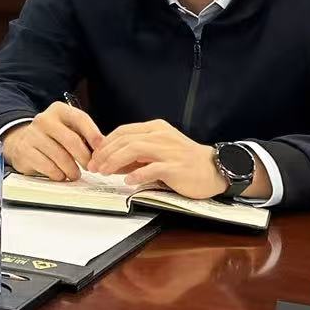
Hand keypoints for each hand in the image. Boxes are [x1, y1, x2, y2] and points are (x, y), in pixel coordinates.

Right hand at [1, 103, 105, 180]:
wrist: (22, 140)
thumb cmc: (53, 137)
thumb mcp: (69, 128)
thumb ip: (86, 135)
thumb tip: (105, 150)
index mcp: (59, 110)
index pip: (80, 119)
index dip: (93, 135)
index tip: (101, 149)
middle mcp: (44, 119)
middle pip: (72, 140)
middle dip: (85, 158)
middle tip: (91, 167)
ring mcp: (32, 134)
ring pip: (61, 157)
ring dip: (72, 170)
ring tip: (75, 173)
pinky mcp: (25, 151)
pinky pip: (48, 167)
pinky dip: (58, 174)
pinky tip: (60, 174)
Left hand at [89, 119, 226, 199]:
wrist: (215, 169)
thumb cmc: (185, 161)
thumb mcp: (159, 151)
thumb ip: (137, 154)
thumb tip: (111, 162)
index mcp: (155, 128)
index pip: (123, 131)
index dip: (105, 143)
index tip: (94, 155)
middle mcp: (161, 136)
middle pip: (125, 140)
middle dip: (105, 153)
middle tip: (94, 166)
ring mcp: (169, 150)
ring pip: (134, 150)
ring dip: (115, 162)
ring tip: (104, 172)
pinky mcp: (176, 167)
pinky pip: (152, 169)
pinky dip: (137, 174)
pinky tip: (128, 181)